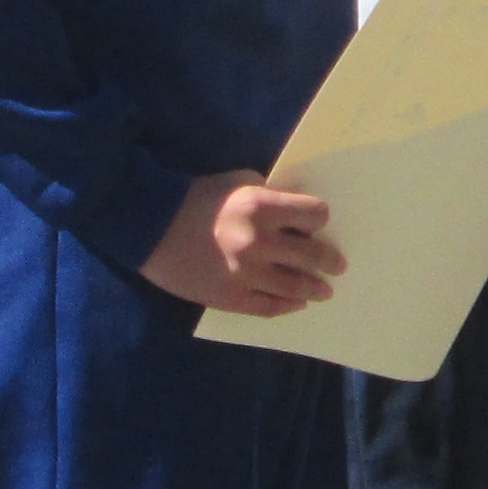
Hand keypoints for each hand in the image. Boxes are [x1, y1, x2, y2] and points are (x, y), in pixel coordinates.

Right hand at [141, 171, 342, 317]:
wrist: (150, 227)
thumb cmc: (195, 198)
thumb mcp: (237, 181)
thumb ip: (269, 194)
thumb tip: (293, 213)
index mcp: (261, 207)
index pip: (315, 215)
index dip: (319, 219)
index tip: (318, 225)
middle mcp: (259, 243)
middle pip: (313, 255)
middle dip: (330, 261)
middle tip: (337, 266)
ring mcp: (246, 275)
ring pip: (296, 287)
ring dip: (315, 289)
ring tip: (323, 291)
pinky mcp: (230, 298)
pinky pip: (269, 307)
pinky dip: (288, 305)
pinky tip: (297, 303)